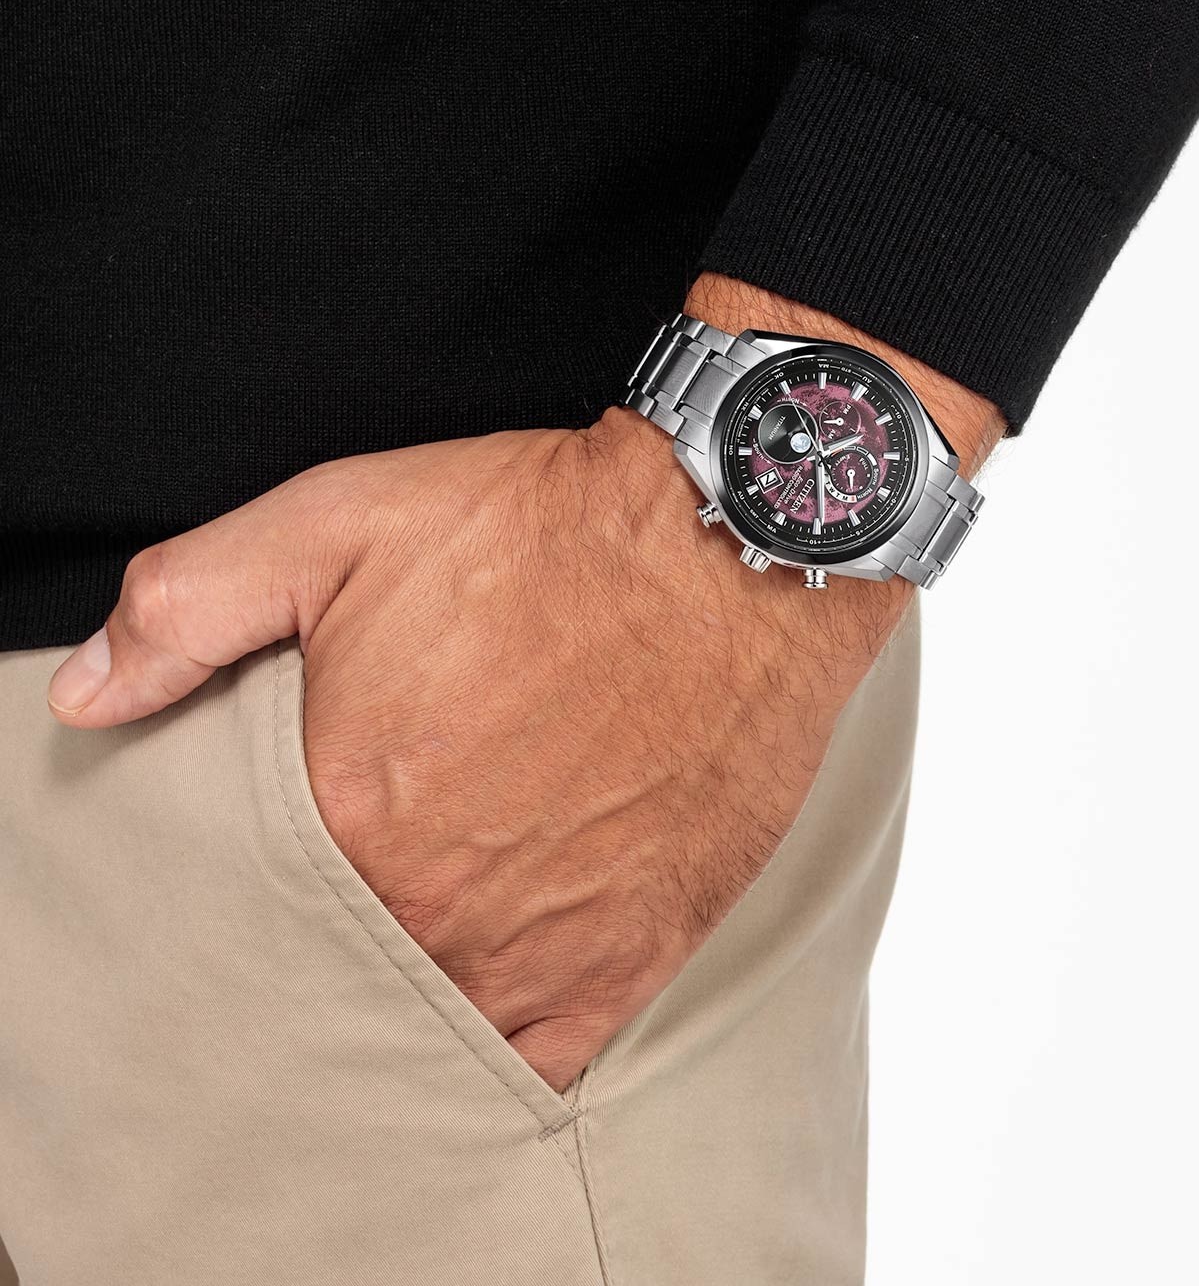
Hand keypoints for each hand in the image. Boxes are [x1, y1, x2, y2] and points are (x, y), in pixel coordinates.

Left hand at [47, 277, 1001, 1090]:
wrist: (729, 548)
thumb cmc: (544, 531)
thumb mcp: (341, 521)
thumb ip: (191, 608)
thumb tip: (88, 695)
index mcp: (348, 815)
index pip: (253, 905)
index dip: (263, 880)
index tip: (293, 844)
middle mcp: (438, 904)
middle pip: (343, 968)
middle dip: (340, 929)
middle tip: (370, 871)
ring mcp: (540, 946)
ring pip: (434, 1024)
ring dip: (416, 989)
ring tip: (425, 928)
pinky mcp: (633, 957)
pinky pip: (539, 1058)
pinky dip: (503, 1043)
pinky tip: (491, 996)